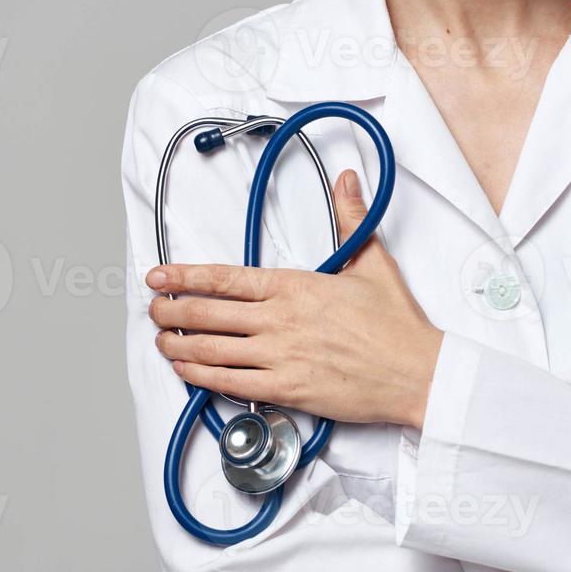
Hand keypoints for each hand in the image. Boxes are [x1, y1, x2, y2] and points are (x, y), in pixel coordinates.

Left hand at [147, 169, 442, 427]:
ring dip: (178, 346)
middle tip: (153, 309)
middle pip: (208, 315)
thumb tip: (348, 181)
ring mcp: (280, 357)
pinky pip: (231, 385)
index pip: (226, 278)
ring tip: (161, 342)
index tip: (159, 275)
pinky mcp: (287, 390)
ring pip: (212, 351)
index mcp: (295, 287)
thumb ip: (351, 219)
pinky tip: (187, 373)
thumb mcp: (373, 262)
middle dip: (171, 311)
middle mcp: (280, 321)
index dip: (185, 276)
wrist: (417, 372)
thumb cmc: (396, 325)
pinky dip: (202, 378)